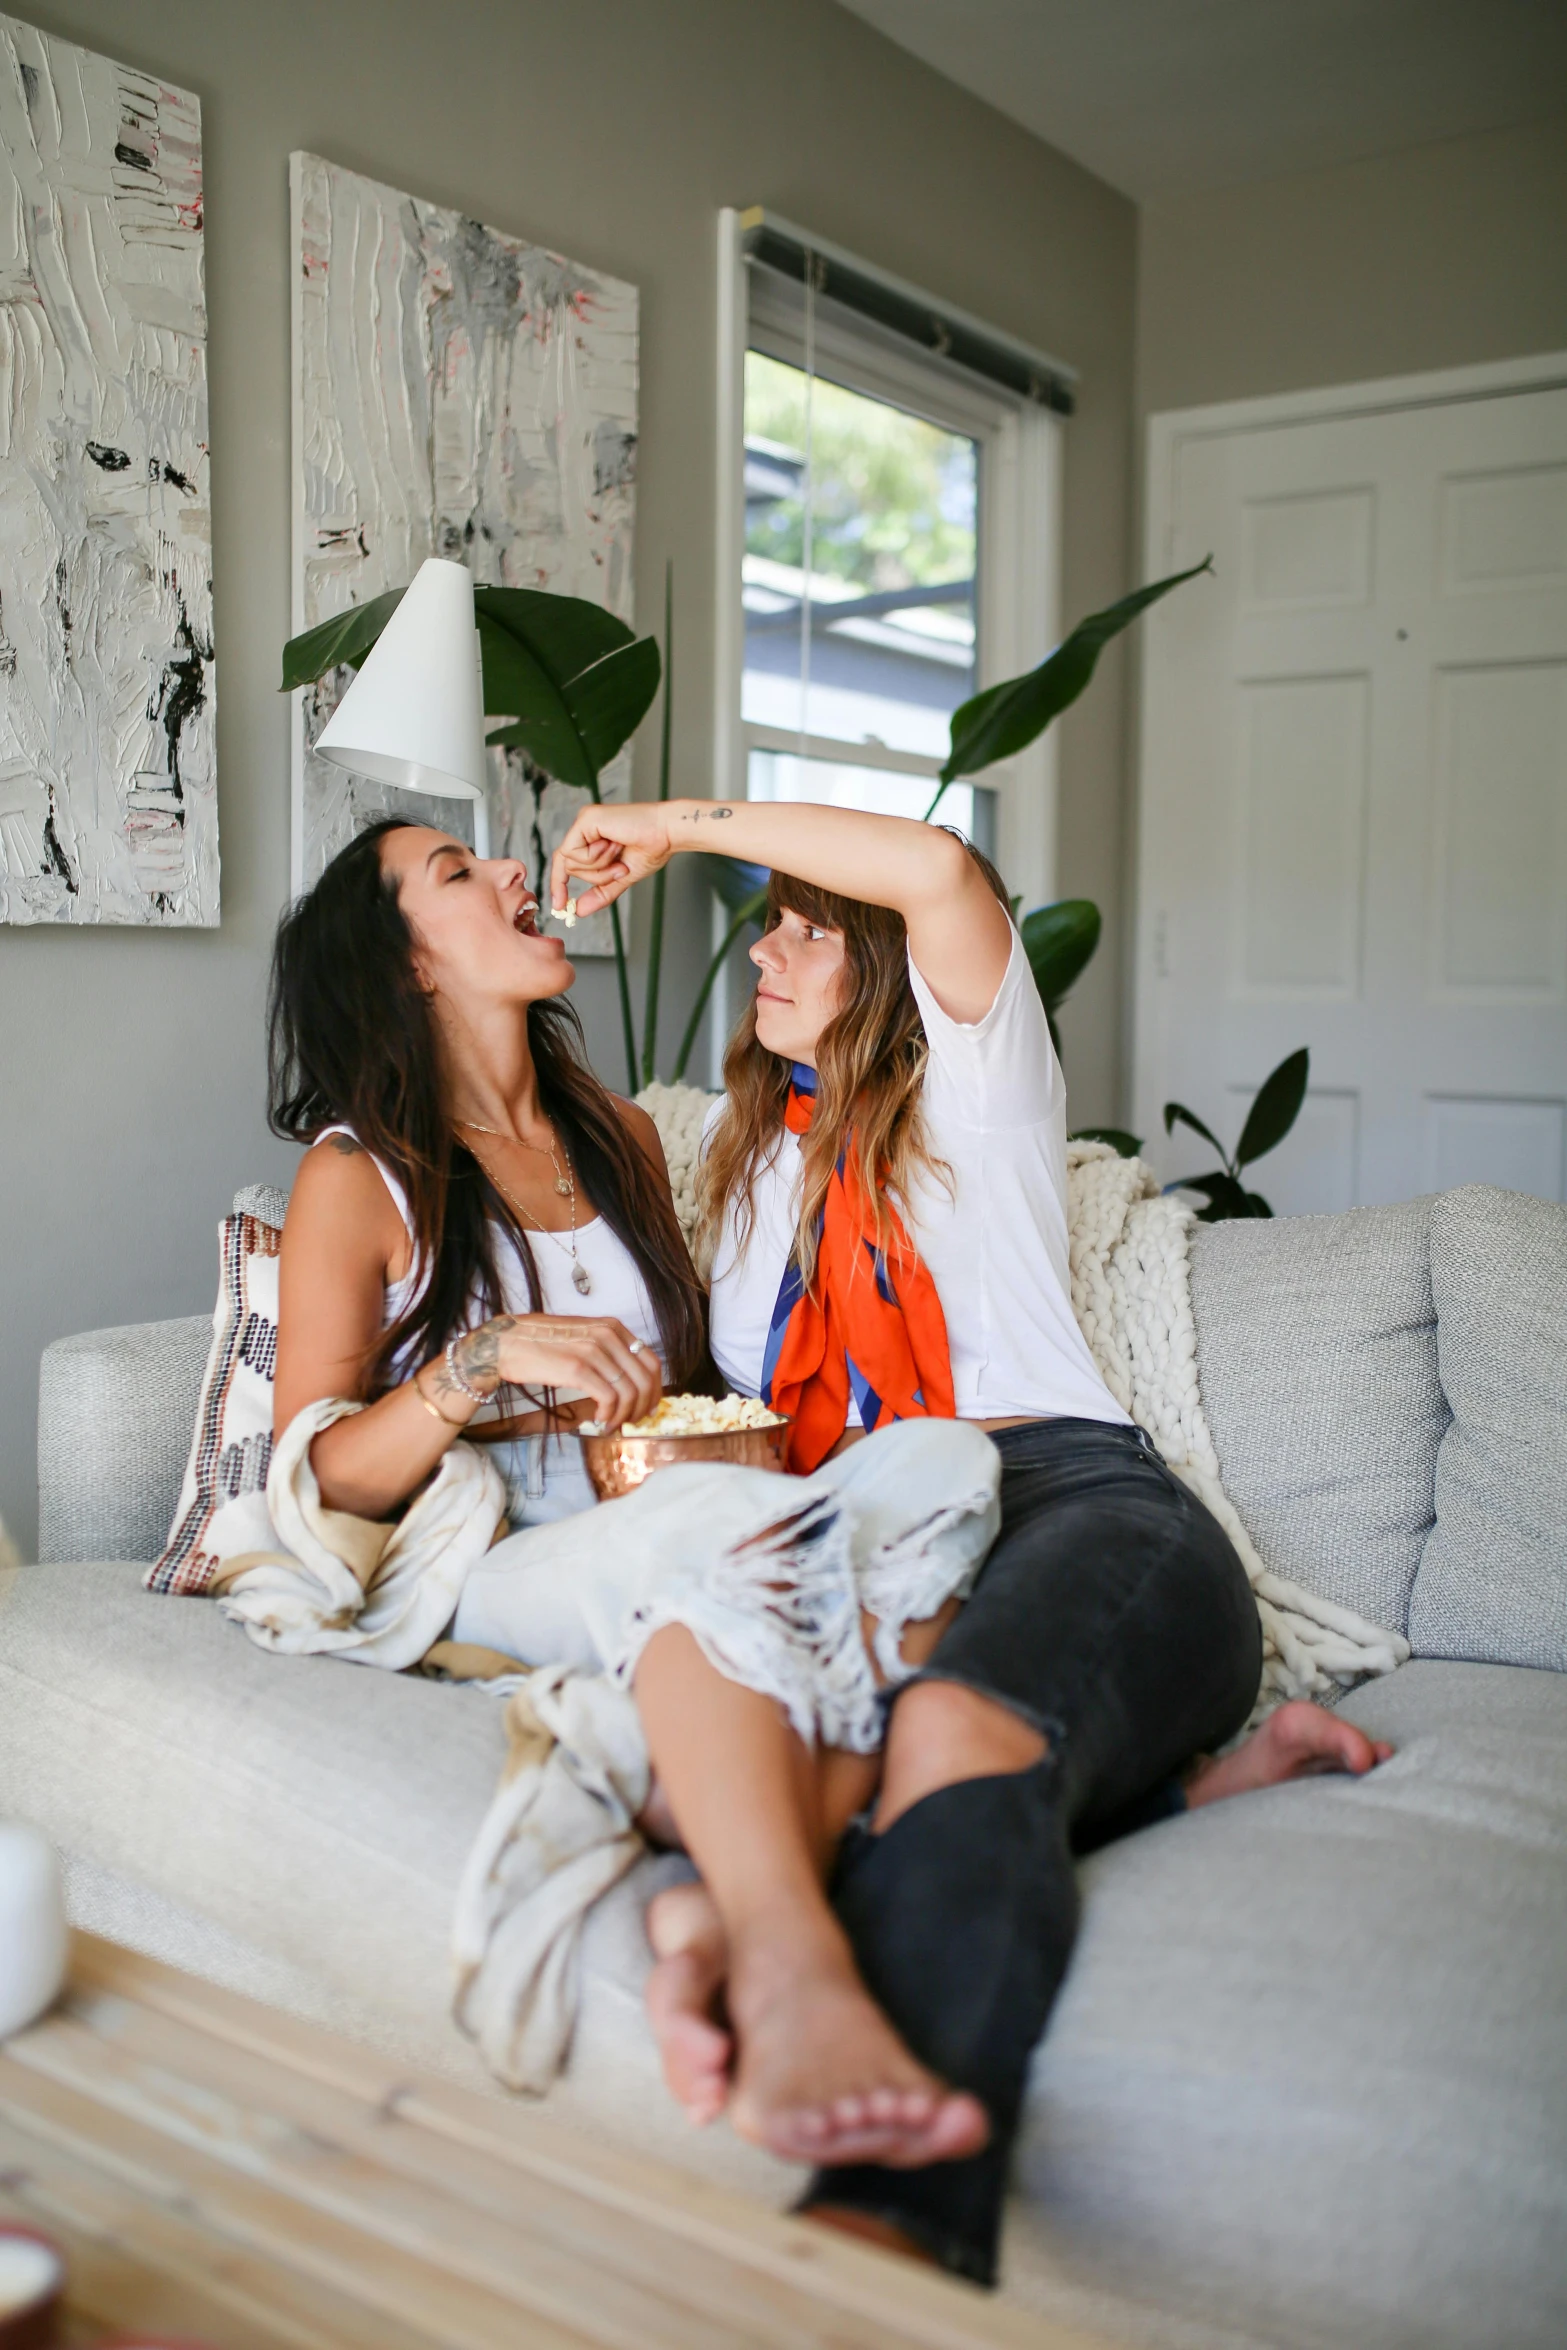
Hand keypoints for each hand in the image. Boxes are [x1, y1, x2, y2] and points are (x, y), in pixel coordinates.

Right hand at [453, 1314, 662, 1428]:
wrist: (506, 1343)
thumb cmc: (541, 1343)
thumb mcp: (582, 1336)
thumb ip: (607, 1351)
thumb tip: (627, 1380)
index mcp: (612, 1327)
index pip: (651, 1361)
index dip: (654, 1389)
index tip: (647, 1407)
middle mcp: (607, 1336)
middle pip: (645, 1379)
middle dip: (643, 1407)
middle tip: (633, 1422)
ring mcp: (593, 1351)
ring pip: (630, 1392)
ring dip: (625, 1416)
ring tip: (612, 1425)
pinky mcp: (578, 1369)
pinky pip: (609, 1399)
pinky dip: (610, 1416)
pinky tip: (600, 1422)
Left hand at [549, 801, 677, 919]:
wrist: (667, 834)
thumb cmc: (651, 849)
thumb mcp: (619, 878)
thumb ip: (599, 893)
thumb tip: (578, 911)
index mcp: (591, 838)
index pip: (564, 863)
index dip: (559, 885)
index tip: (559, 906)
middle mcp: (584, 828)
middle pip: (568, 866)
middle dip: (595, 876)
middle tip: (620, 869)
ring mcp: (584, 821)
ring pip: (569, 860)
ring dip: (598, 867)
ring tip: (619, 853)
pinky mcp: (586, 819)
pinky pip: (573, 851)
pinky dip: (594, 857)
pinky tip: (613, 844)